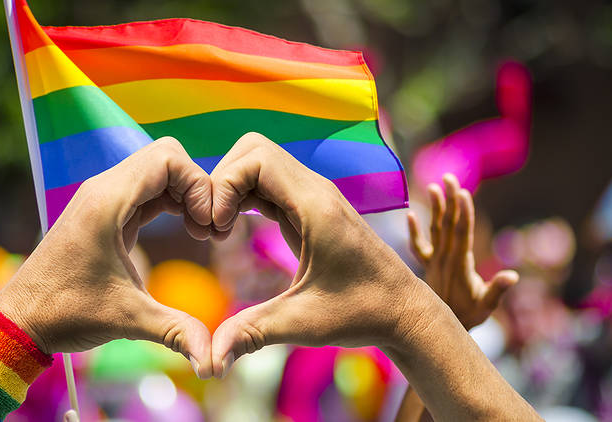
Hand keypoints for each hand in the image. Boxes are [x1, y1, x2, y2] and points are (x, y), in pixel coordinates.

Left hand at [0, 137, 213, 377]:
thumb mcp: (127, 320)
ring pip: (157, 170)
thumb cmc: (65, 314)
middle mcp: (103, 189)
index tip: (205, 225)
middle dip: (196, 186)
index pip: (168, 158)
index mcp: (107, 202)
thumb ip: (176, 332)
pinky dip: (171, 201)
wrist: (21, 320)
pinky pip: (147, 189)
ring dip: (185, 193)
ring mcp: (102, 198)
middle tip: (206, 227)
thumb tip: (213, 361)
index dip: (198, 185)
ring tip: (199, 231)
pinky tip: (184, 229)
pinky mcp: (104, 212)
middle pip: (166, 157)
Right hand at [208, 132, 430, 376]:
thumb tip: (209, 362)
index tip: (216, 231)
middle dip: (221, 182)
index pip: (256, 158)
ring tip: (219, 231)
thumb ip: (252, 333)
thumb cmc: (361, 314)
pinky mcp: (311, 208)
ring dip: (230, 189)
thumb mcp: (302, 323)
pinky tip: (234, 230)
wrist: (403, 311)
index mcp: (315, 206)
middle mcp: (315, 190)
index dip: (224, 186)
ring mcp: (314, 196)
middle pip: (252, 150)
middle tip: (212, 227)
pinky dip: (243, 197)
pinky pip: (268, 183)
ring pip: (259, 163)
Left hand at [406, 174, 517, 328]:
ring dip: (435, 209)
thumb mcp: (486, 305)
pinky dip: (413, 231)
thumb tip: (512, 275)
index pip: (462, 233)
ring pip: (434, 230)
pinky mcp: (427, 266)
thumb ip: (497, 289)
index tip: (462, 192)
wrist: (438, 330)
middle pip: (448, 224)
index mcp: (460, 264)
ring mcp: (434, 261)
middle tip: (449, 177)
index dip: (463, 212)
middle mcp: (444, 258)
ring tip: (433, 186)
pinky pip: (418, 246)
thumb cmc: (469, 317)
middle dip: (450, 201)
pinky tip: (409, 215)